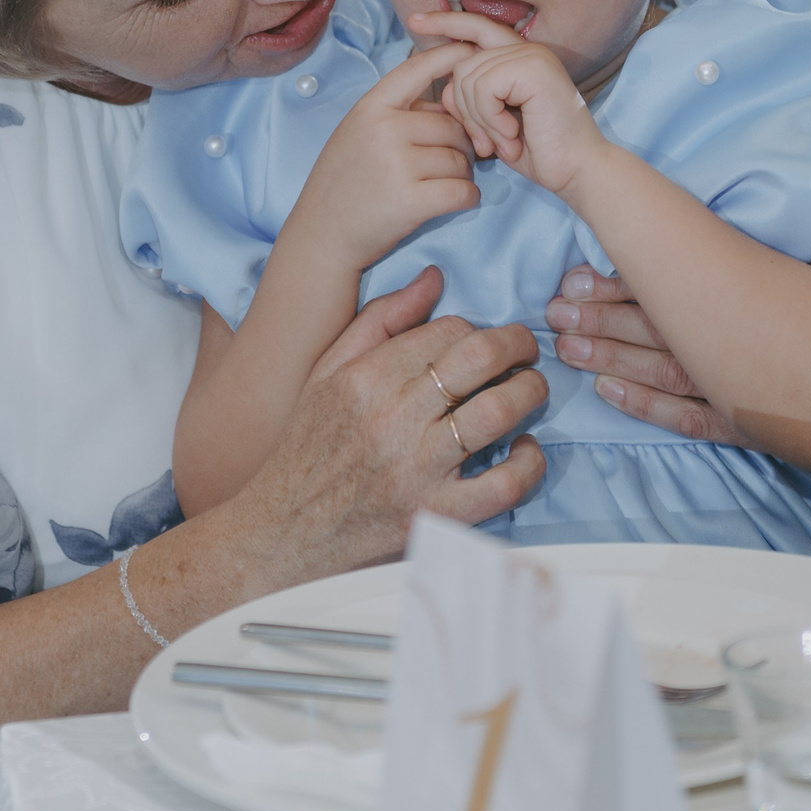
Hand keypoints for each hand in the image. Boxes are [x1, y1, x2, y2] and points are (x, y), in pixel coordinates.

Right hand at [240, 267, 548, 576]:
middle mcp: (391, 418)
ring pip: (498, 411)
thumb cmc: (307, 449)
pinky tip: (524, 450)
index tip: (487, 344)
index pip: (449, 331)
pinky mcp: (435, 515)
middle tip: (526, 354)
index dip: (479, 331)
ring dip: (529, 393)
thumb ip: (380, 320)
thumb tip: (434, 278)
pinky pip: (504, 484)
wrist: (281, 532)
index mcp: (365, 378)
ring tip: (530, 392)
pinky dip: (529, 463)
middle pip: (480, 357)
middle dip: (518, 346)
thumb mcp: (326, 373)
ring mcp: (415, 469)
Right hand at [293, 42, 480, 267]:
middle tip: (443, 165)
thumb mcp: (359, 133)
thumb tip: (450, 98)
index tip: (471, 51)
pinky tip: (455, 201)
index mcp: (371, 107)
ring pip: (462, 160)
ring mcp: (397, 164)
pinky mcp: (411, 200)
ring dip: (462, 175)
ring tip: (439, 185)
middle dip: (460, 145)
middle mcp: (384, 129)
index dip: (449, 56)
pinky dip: (468, 198)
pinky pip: (463, 190)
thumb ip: (396, 113)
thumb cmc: (345, 183)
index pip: (417, 69)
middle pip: (453, 126)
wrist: (321, 235)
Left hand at [408, 11, 613, 197]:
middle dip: (463, 110)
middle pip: (461, 63)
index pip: (474, 27)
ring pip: (468, 78)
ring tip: (503, 143)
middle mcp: (526, 49)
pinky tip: (512, 135)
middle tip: (485, 144)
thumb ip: (469, 100)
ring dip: (480, 121)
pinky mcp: (533, 68)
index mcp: (518, 57)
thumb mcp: (492, 123)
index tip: (414, 20)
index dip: (445, 22)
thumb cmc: (538, 151)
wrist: (576, 170)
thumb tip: (441, 89)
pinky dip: (490, 119)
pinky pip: (484, 88)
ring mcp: (531, 56)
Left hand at [546, 267, 740, 445]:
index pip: (670, 291)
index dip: (617, 287)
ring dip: (613, 358)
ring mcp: (740, 389)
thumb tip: (655, 248)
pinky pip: (687, 418)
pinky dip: (645, 404)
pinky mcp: (742, 426)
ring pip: (666, 372)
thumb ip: (721, 264)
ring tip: (568, 348)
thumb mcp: (776, 273)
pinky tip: (605, 390)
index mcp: (744, 300)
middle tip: (557, 314)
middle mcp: (739, 344)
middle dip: (602, 320)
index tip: (573, 282)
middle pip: (661, 330)